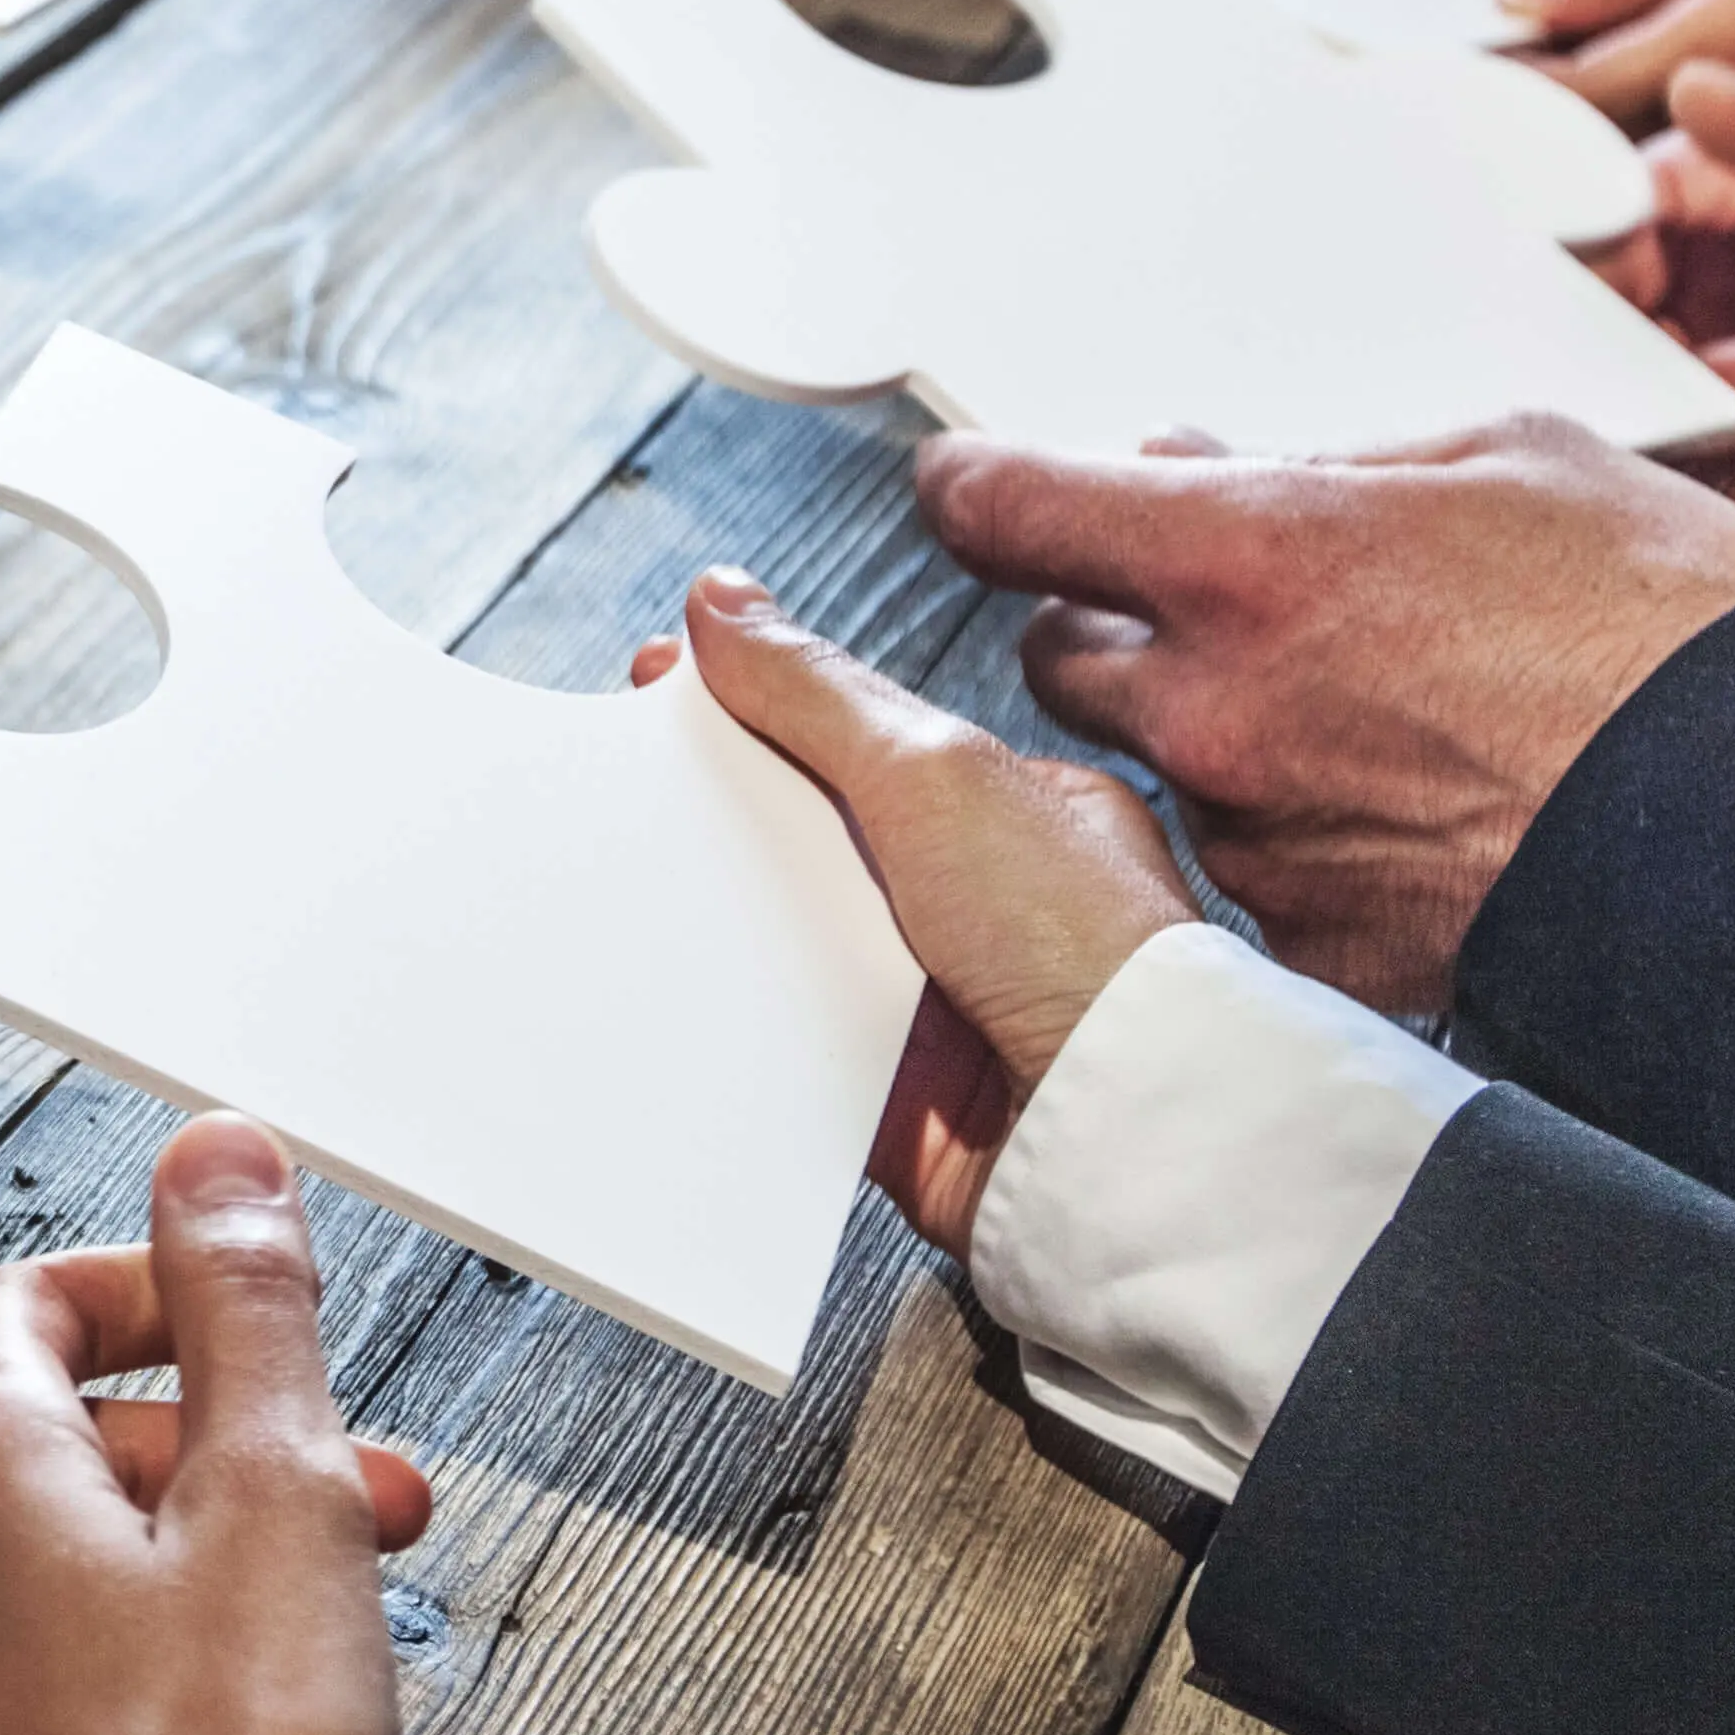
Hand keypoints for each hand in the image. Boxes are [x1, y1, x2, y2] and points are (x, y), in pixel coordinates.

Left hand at [0, 1119, 433, 1734]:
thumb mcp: (281, 1501)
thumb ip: (247, 1310)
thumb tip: (214, 1155)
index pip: (30, 1307)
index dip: (155, 1300)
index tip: (246, 1332)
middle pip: (35, 1466)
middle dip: (201, 1472)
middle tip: (348, 1529)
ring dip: (129, 1606)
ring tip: (266, 1680)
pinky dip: (54, 1734)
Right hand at [658, 571, 1196, 1258]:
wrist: (1113, 1134)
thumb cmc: (1079, 947)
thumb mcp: (936, 773)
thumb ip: (818, 691)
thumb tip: (724, 600)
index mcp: (1007, 809)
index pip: (854, 735)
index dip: (752, 704)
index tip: (660, 681)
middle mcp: (972, 901)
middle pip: (805, 832)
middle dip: (717, 805)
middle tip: (621, 774)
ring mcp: (930, 998)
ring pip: (782, 937)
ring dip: (718, 916)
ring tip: (629, 880)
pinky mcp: (887, 1091)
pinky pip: (778, 1042)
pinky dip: (729, 1019)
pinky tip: (670, 989)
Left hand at [909, 422, 1734, 1010]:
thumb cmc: (1667, 624)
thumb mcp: (1511, 461)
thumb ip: (1323, 464)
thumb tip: (1197, 459)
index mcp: (1245, 556)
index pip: (1009, 508)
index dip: (979, 488)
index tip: (972, 485)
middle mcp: (1210, 703)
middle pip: (1057, 653)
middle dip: (1109, 622)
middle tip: (1211, 608)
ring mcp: (1249, 832)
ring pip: (1160, 768)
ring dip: (1219, 736)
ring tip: (1372, 719)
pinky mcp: (1305, 938)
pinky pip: (1249, 875)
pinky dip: (1300, 840)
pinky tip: (1408, 816)